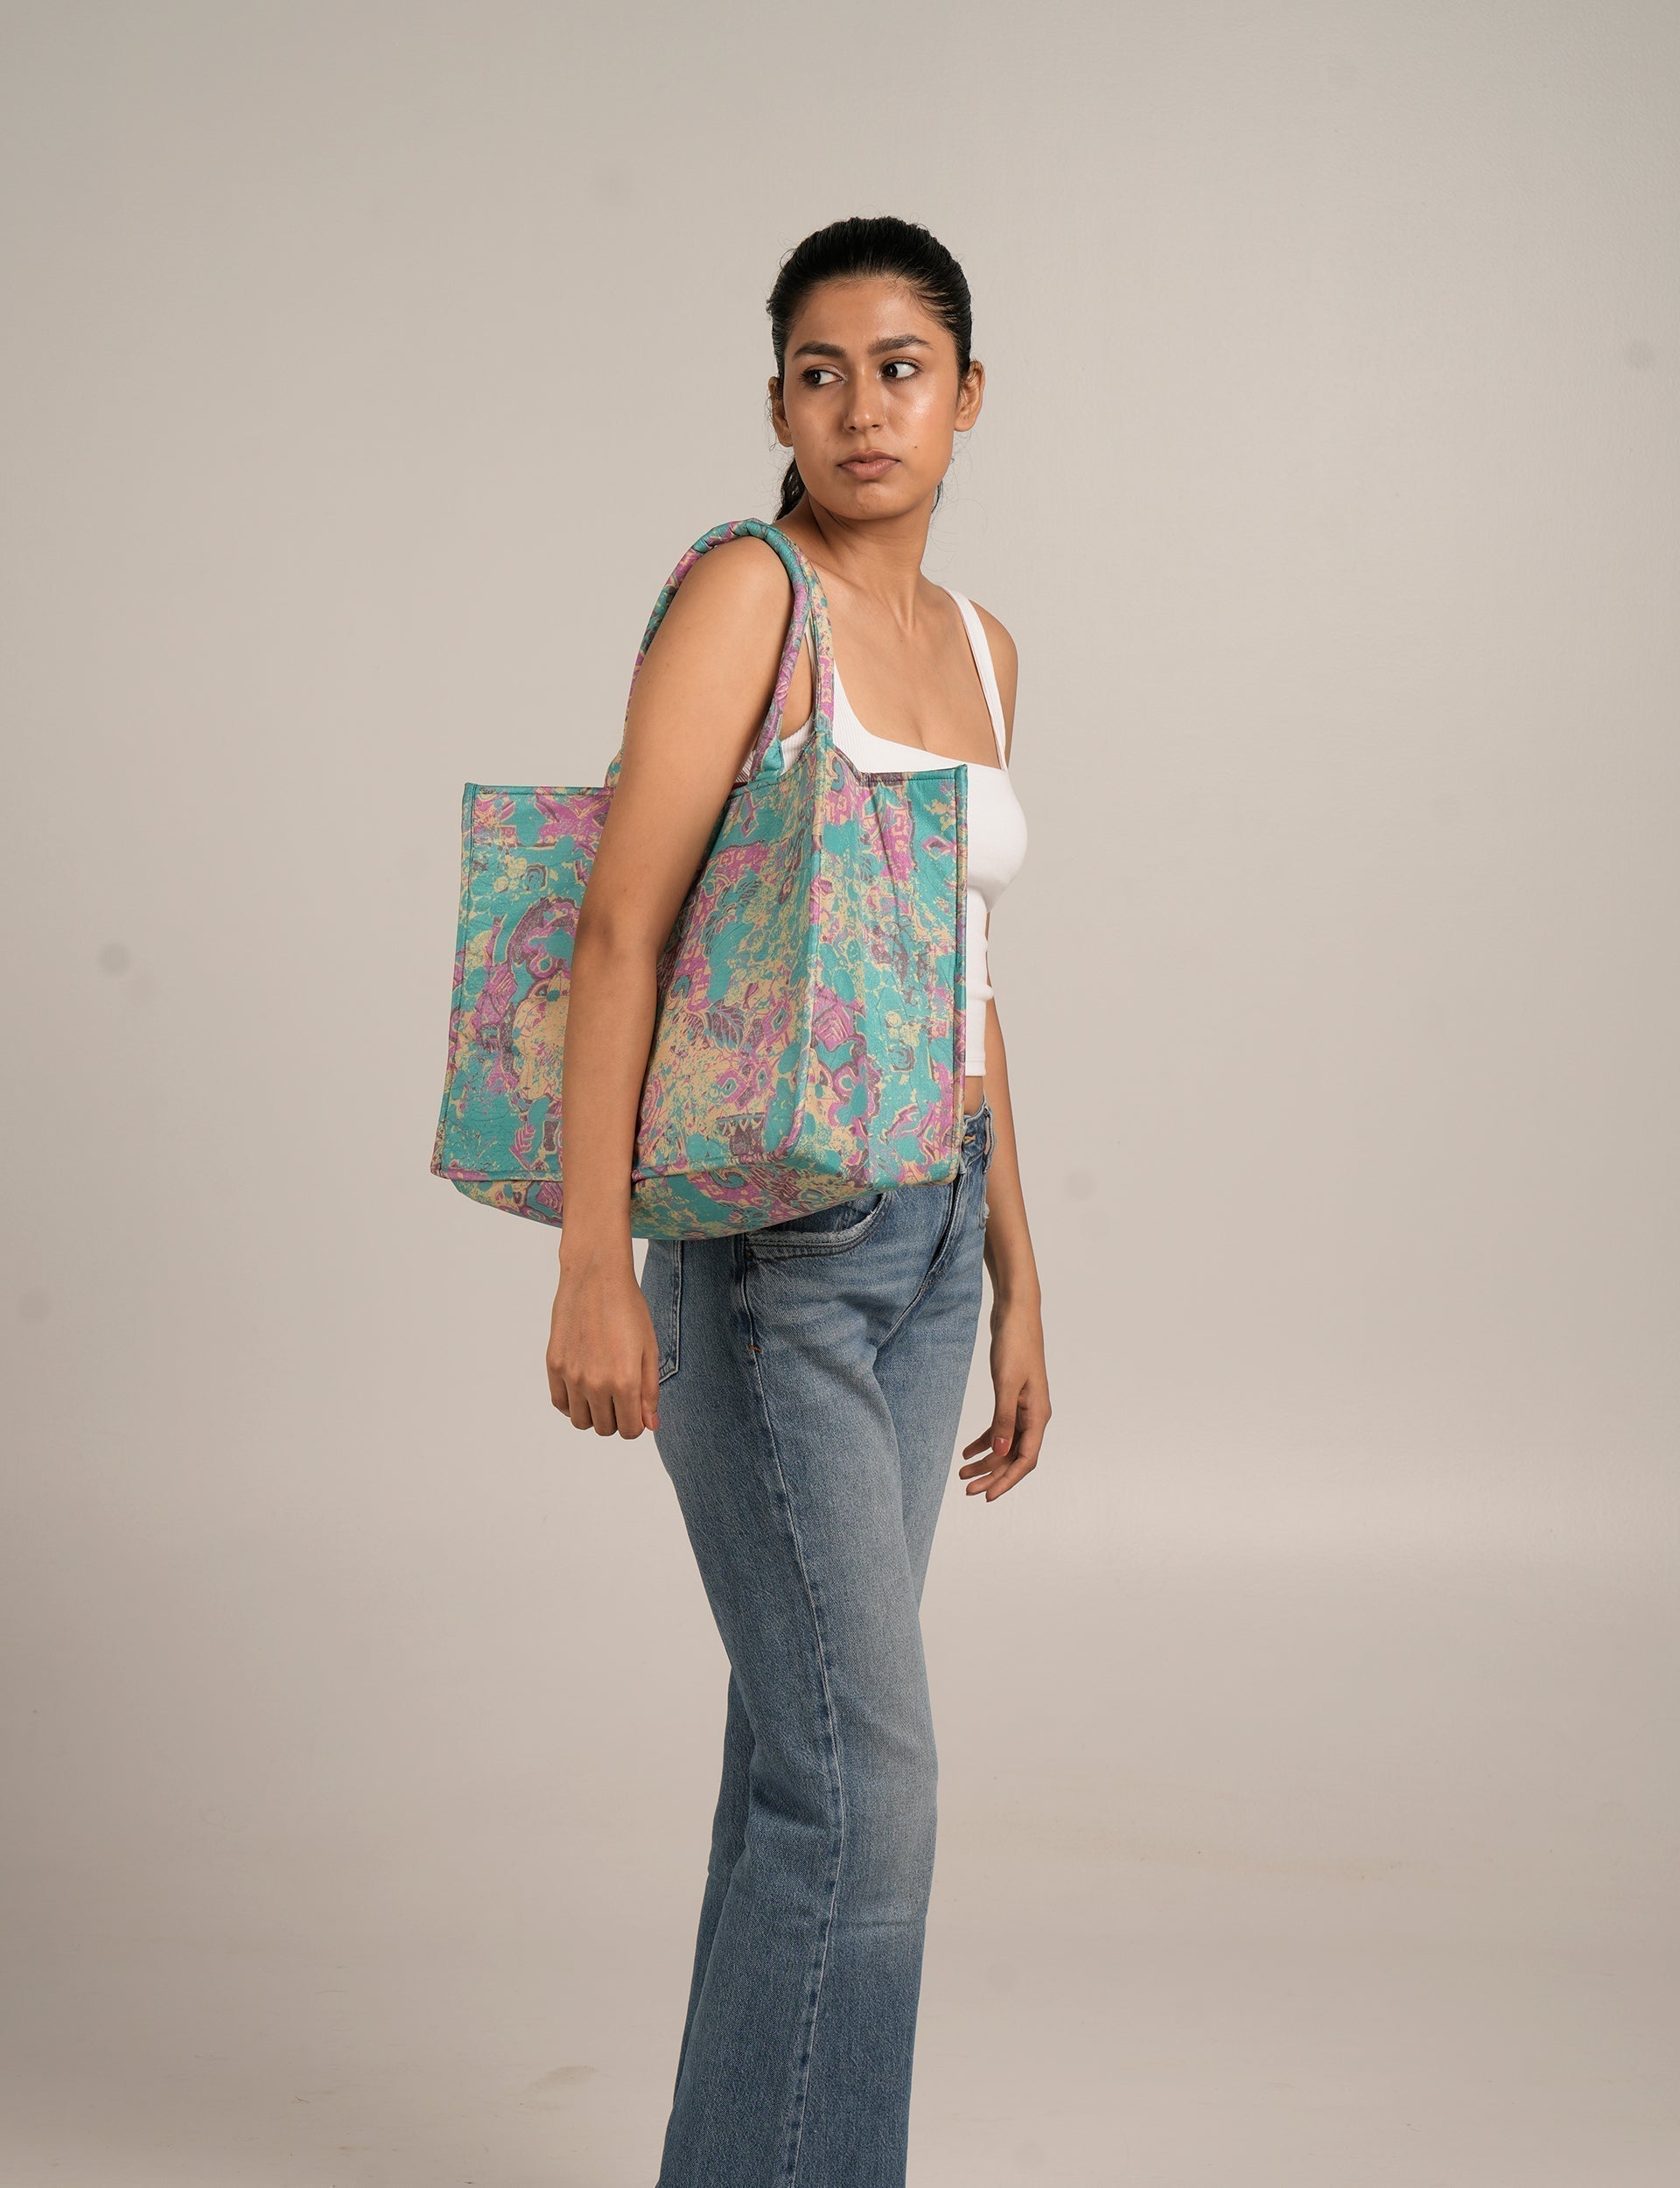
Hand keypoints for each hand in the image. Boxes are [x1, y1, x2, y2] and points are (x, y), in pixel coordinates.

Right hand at [546, 1258, 661, 1437]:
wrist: (596, 1278)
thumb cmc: (629, 1309)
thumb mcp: (649, 1349)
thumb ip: (650, 1391)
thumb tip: (650, 1425)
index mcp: (625, 1381)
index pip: (629, 1430)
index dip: (636, 1425)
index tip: (636, 1410)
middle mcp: (596, 1383)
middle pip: (605, 1428)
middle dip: (616, 1419)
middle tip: (621, 1396)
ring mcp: (571, 1376)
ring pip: (580, 1421)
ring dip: (593, 1415)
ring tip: (602, 1392)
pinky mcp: (553, 1365)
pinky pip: (560, 1403)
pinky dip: (572, 1404)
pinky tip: (583, 1387)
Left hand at [958, 1302, 1050, 1499]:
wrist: (1015, 1313)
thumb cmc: (1014, 1344)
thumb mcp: (1006, 1384)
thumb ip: (1003, 1420)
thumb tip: (999, 1453)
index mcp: (1038, 1415)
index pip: (1025, 1459)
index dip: (1007, 1481)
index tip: (987, 1496)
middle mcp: (1034, 1415)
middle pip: (1015, 1456)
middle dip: (992, 1475)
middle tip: (967, 1489)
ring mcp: (1024, 1407)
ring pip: (1006, 1445)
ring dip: (986, 1461)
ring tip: (962, 1474)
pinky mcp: (1012, 1397)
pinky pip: (1000, 1428)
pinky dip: (984, 1441)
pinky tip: (966, 1451)